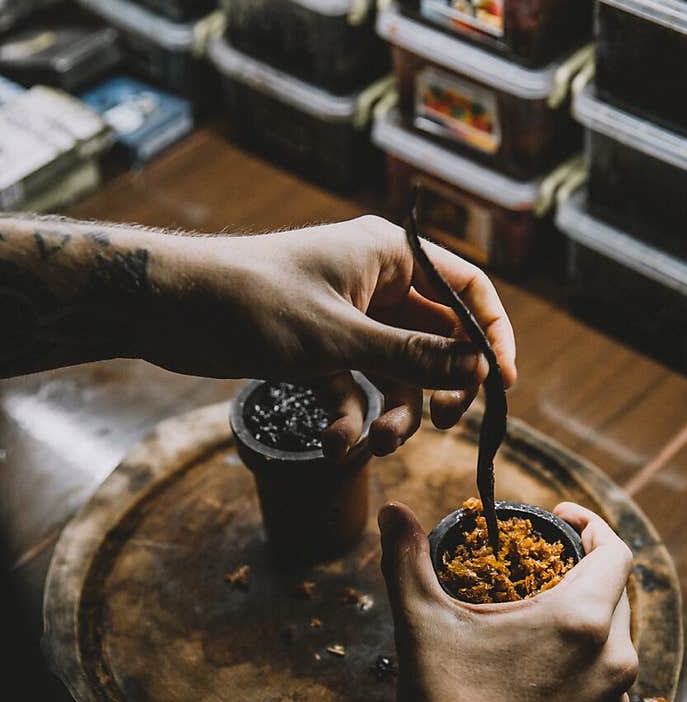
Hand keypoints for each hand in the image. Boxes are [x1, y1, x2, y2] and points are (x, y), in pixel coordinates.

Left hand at [145, 215, 515, 458]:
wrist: (169, 309)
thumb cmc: (254, 303)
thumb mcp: (340, 339)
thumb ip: (413, 358)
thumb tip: (478, 373)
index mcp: (389, 256)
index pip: (467, 289)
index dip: (492, 335)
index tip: (501, 384)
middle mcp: (375, 284)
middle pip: (437, 340)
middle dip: (438, 387)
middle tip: (443, 421)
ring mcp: (347, 320)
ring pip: (396, 373)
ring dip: (393, 414)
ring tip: (375, 445)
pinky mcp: (318, 352)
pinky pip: (355, 389)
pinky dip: (349, 418)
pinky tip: (333, 442)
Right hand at [378, 500, 637, 701]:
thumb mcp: (422, 623)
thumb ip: (407, 559)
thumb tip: (392, 511)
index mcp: (581, 620)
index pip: (616, 552)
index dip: (592, 526)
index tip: (561, 520)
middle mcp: (613, 660)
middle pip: (615, 594)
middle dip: (583, 573)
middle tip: (539, 568)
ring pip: (613, 642)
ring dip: (584, 622)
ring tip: (536, 619)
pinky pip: (605, 684)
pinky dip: (581, 666)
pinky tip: (537, 672)